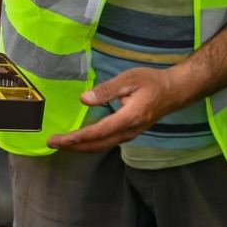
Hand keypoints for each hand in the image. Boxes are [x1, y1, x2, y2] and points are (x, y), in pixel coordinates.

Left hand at [47, 65, 183, 152]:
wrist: (173, 92)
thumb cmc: (152, 82)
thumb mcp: (129, 79)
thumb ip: (107, 90)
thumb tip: (85, 100)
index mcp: (129, 117)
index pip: (99, 131)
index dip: (79, 137)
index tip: (61, 139)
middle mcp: (129, 131)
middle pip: (98, 144)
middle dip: (74, 146)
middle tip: (52, 143)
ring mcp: (129, 134)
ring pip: (102, 146)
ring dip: (81, 147)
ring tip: (61, 144)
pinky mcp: (128, 133)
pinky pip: (106, 142)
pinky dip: (90, 144)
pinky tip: (79, 141)